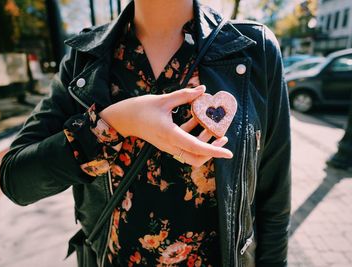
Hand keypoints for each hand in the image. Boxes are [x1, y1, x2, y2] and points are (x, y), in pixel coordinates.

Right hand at [99, 85, 232, 166]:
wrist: (123, 119)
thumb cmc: (140, 108)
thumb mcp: (164, 99)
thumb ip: (185, 95)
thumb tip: (203, 89)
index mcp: (170, 135)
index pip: (197, 148)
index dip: (215, 151)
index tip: (229, 153)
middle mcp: (171, 145)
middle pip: (196, 158)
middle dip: (212, 150)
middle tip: (222, 136)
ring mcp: (169, 146)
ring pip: (192, 152)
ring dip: (204, 141)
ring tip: (212, 124)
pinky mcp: (167, 143)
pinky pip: (185, 144)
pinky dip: (194, 135)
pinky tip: (197, 118)